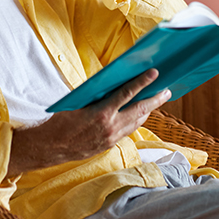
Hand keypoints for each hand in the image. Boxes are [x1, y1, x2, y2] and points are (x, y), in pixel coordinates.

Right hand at [7, 69, 170, 176]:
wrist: (52, 146)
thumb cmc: (62, 119)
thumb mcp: (79, 101)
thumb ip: (98, 95)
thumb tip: (115, 84)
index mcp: (101, 113)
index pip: (127, 94)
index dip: (142, 83)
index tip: (154, 73)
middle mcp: (110, 127)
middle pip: (139, 110)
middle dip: (155, 100)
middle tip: (166, 90)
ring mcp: (111, 138)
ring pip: (136, 122)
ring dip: (148, 110)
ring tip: (157, 100)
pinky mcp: (109, 145)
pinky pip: (128, 130)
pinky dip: (136, 120)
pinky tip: (140, 114)